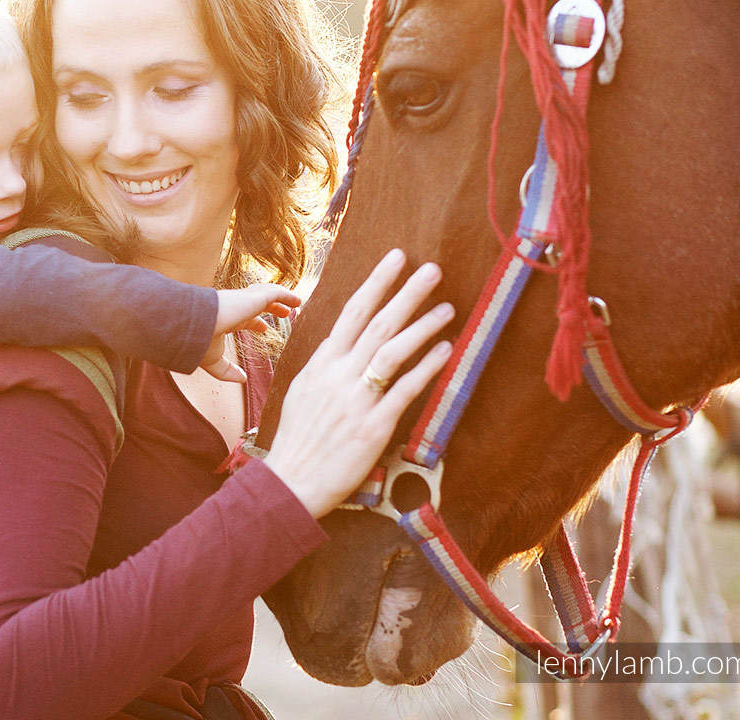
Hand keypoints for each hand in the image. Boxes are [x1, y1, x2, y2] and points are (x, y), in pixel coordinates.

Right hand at [202, 284, 301, 381]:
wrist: (194, 325)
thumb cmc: (198, 343)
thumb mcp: (213, 362)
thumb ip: (227, 371)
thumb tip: (242, 379)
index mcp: (224, 319)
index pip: (242, 319)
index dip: (254, 323)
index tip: (263, 327)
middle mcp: (234, 307)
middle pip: (256, 304)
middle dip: (270, 307)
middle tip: (283, 312)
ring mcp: (243, 300)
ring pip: (265, 295)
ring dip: (280, 300)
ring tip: (295, 304)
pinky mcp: (253, 297)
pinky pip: (274, 292)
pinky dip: (286, 295)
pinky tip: (298, 300)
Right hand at [264, 249, 453, 517]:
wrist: (292, 481)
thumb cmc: (299, 439)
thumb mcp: (302, 391)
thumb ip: (325, 366)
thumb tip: (341, 342)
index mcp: (321, 364)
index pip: (351, 313)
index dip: (376, 283)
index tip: (396, 258)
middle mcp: (338, 376)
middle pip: (377, 325)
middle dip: (406, 293)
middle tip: (432, 270)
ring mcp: (356, 400)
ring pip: (392, 352)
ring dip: (422, 327)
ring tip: (447, 308)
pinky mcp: (373, 427)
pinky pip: (404, 391)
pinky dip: (426, 368)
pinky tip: (445, 350)